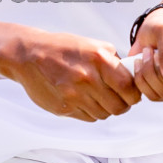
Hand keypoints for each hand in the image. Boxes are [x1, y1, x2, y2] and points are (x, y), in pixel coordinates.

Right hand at [0, 30, 141, 121]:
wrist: (29, 55)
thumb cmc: (61, 48)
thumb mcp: (91, 44)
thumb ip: (112, 59)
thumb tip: (130, 74)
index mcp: (99, 60)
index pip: (129, 88)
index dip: (133, 93)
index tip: (131, 93)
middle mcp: (88, 79)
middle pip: (119, 106)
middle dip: (122, 104)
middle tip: (117, 98)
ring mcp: (75, 96)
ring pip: (104, 114)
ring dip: (105, 108)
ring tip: (97, 97)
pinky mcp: (64, 108)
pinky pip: (88, 118)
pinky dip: (90, 112)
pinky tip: (84, 100)